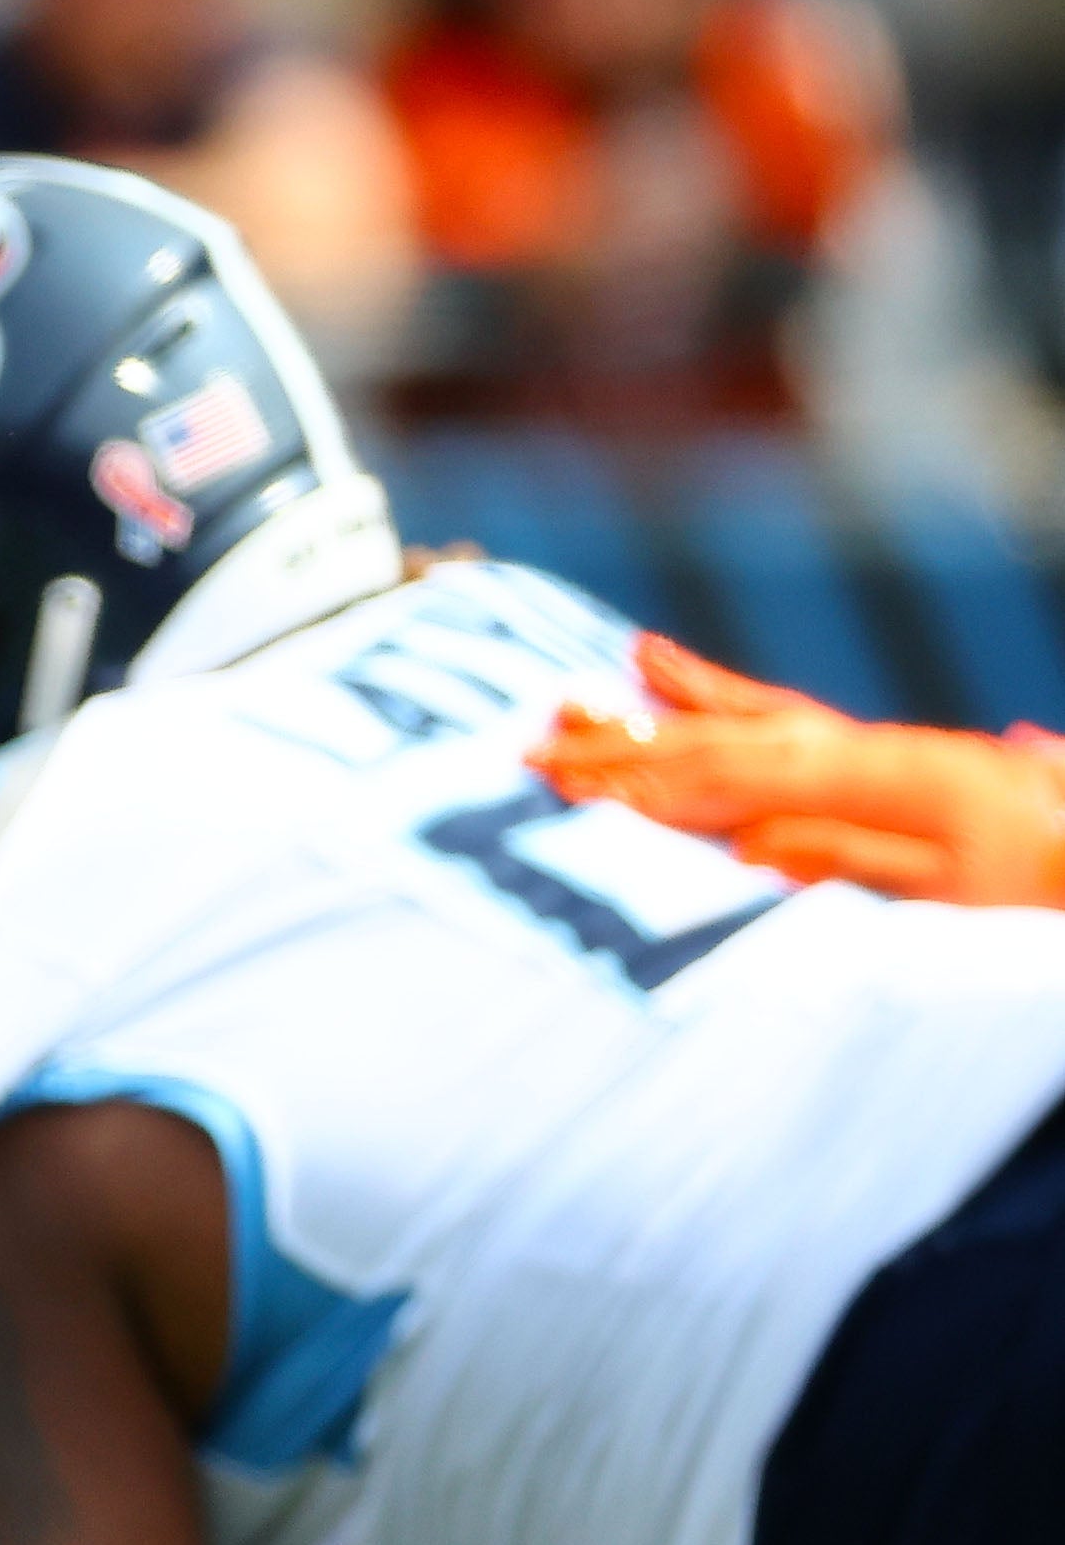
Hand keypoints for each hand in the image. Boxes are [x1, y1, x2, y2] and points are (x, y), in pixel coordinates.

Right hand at [533, 633, 1064, 907]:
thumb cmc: (1019, 872)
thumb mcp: (941, 885)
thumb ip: (840, 857)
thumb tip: (744, 847)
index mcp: (850, 782)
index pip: (721, 782)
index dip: (638, 787)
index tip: (564, 790)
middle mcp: (832, 745)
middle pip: (703, 744)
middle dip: (612, 752)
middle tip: (528, 751)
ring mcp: (834, 734)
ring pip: (718, 719)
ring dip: (636, 719)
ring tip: (562, 707)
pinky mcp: (842, 736)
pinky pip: (756, 702)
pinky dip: (697, 682)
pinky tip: (648, 658)